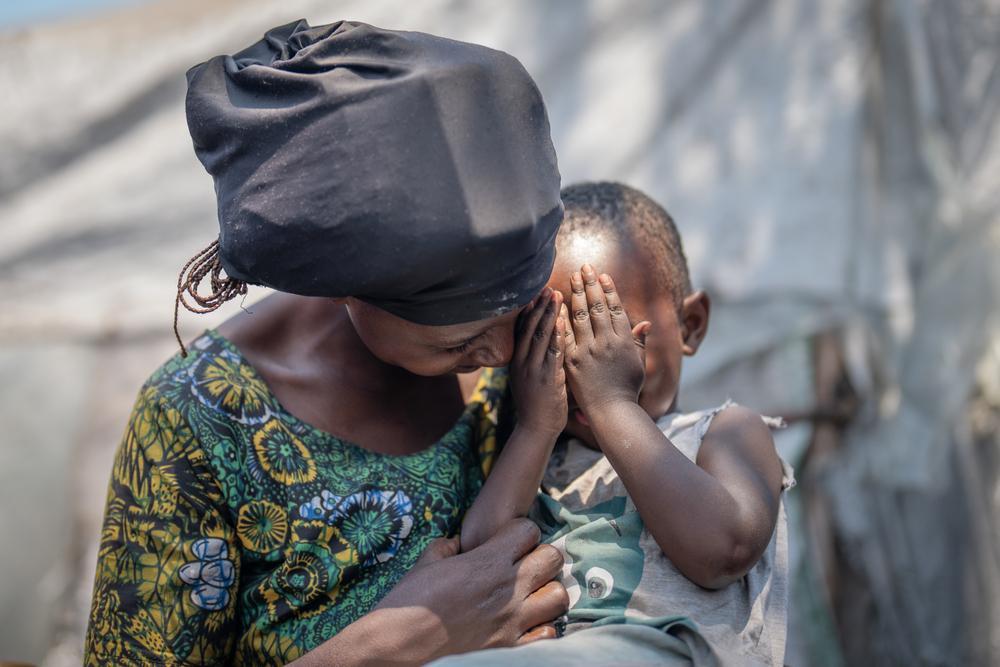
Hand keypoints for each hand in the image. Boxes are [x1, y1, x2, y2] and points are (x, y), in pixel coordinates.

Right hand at [373, 519, 567, 662]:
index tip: (511, 542)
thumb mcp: (425, 563)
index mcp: (487, 562)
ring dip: (547, 592)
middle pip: (553, 558)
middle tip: (525, 565)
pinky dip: (541, 627)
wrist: (397, 649)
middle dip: (541, 557)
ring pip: (558, 596)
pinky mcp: (511, 650)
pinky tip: (525, 625)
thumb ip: (447, 547)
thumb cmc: (407, 605)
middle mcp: (507, 590)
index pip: (529, 530)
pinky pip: (547, 633)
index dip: (521, 532)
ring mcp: (513, 622)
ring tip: (531, 595)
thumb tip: (457, 543)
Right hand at [510, 287, 567, 436]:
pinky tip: (563, 321)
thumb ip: (532, 361)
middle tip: (547, 288)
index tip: (536, 293)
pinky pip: (552, 352)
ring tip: (556, 296)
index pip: (521, 330)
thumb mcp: (528, 379)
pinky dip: (557, 335)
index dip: (529, 311)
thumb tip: (539, 344)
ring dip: (549, 314)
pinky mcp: (546, 378)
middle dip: (539, 306)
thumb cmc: (537, 405)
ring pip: (540, 336)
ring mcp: (533, 370)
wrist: (536, 429)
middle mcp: (522, 362)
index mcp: (517, 361)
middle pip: (529, 328)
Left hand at [562, 264, 650, 414]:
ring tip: (572, 278)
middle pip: (598, 307)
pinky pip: (566, 334)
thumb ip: (639, 342)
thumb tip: (645, 323)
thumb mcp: (638, 364)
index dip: (608, 290)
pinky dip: (562, 317)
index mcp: (624, 341)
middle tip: (584, 267)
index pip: (616, 309)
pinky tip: (557, 304)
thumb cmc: (626, 389)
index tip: (602, 275)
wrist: (612, 411)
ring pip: (581, 316)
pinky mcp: (573, 360)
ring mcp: (589, 350)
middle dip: (591, 285)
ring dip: (576, 294)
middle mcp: (607, 342)